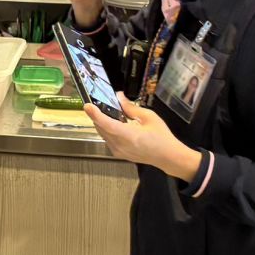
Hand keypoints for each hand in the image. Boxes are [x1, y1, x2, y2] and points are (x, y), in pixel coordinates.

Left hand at [85, 93, 201, 180]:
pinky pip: (107, 139)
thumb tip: (119, 97)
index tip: (87, 106)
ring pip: (103, 134)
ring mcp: (118, 151)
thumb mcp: (149, 117)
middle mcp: (120, 145)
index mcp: (128, 135)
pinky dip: (107, 130)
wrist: (167, 157)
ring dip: (102, 123)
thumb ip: (131, 108)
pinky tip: (114, 123)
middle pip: (101, 128)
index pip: (107, 124)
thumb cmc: (161, 136)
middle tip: (99, 103)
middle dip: (98, 115)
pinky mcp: (118, 154)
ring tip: (107, 112)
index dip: (95, 114)